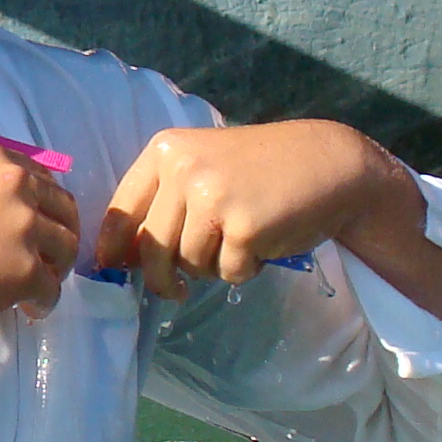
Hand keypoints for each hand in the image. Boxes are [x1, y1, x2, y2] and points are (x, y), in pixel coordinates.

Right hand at [0, 142, 82, 344]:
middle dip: (60, 231)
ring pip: (67, 248)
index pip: (41, 177)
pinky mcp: (28, 272)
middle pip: (64, 208)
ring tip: (41, 283)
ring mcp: (27, 229)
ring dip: (56, 267)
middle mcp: (18, 186)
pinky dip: (44, 302)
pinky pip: (52, 290)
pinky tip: (29, 308)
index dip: (43, 203)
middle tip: (49, 254)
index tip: (38, 220)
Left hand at [97, 119, 401, 301]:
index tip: (112, 269)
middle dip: (161, 278)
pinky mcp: (243, 227)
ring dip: (213, 266)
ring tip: (240, 241)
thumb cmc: (262, 171)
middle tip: (175, 291)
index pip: (122, 209)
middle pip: (151, 247)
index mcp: (167, 150)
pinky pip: (227, 272)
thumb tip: (120, 258)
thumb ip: (164, 203)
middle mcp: (184, 169)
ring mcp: (213, 197)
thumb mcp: (204, 168)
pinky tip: (264, 243)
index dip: (113, 247)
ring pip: (189, 263)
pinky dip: (245, 269)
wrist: (329, 164)